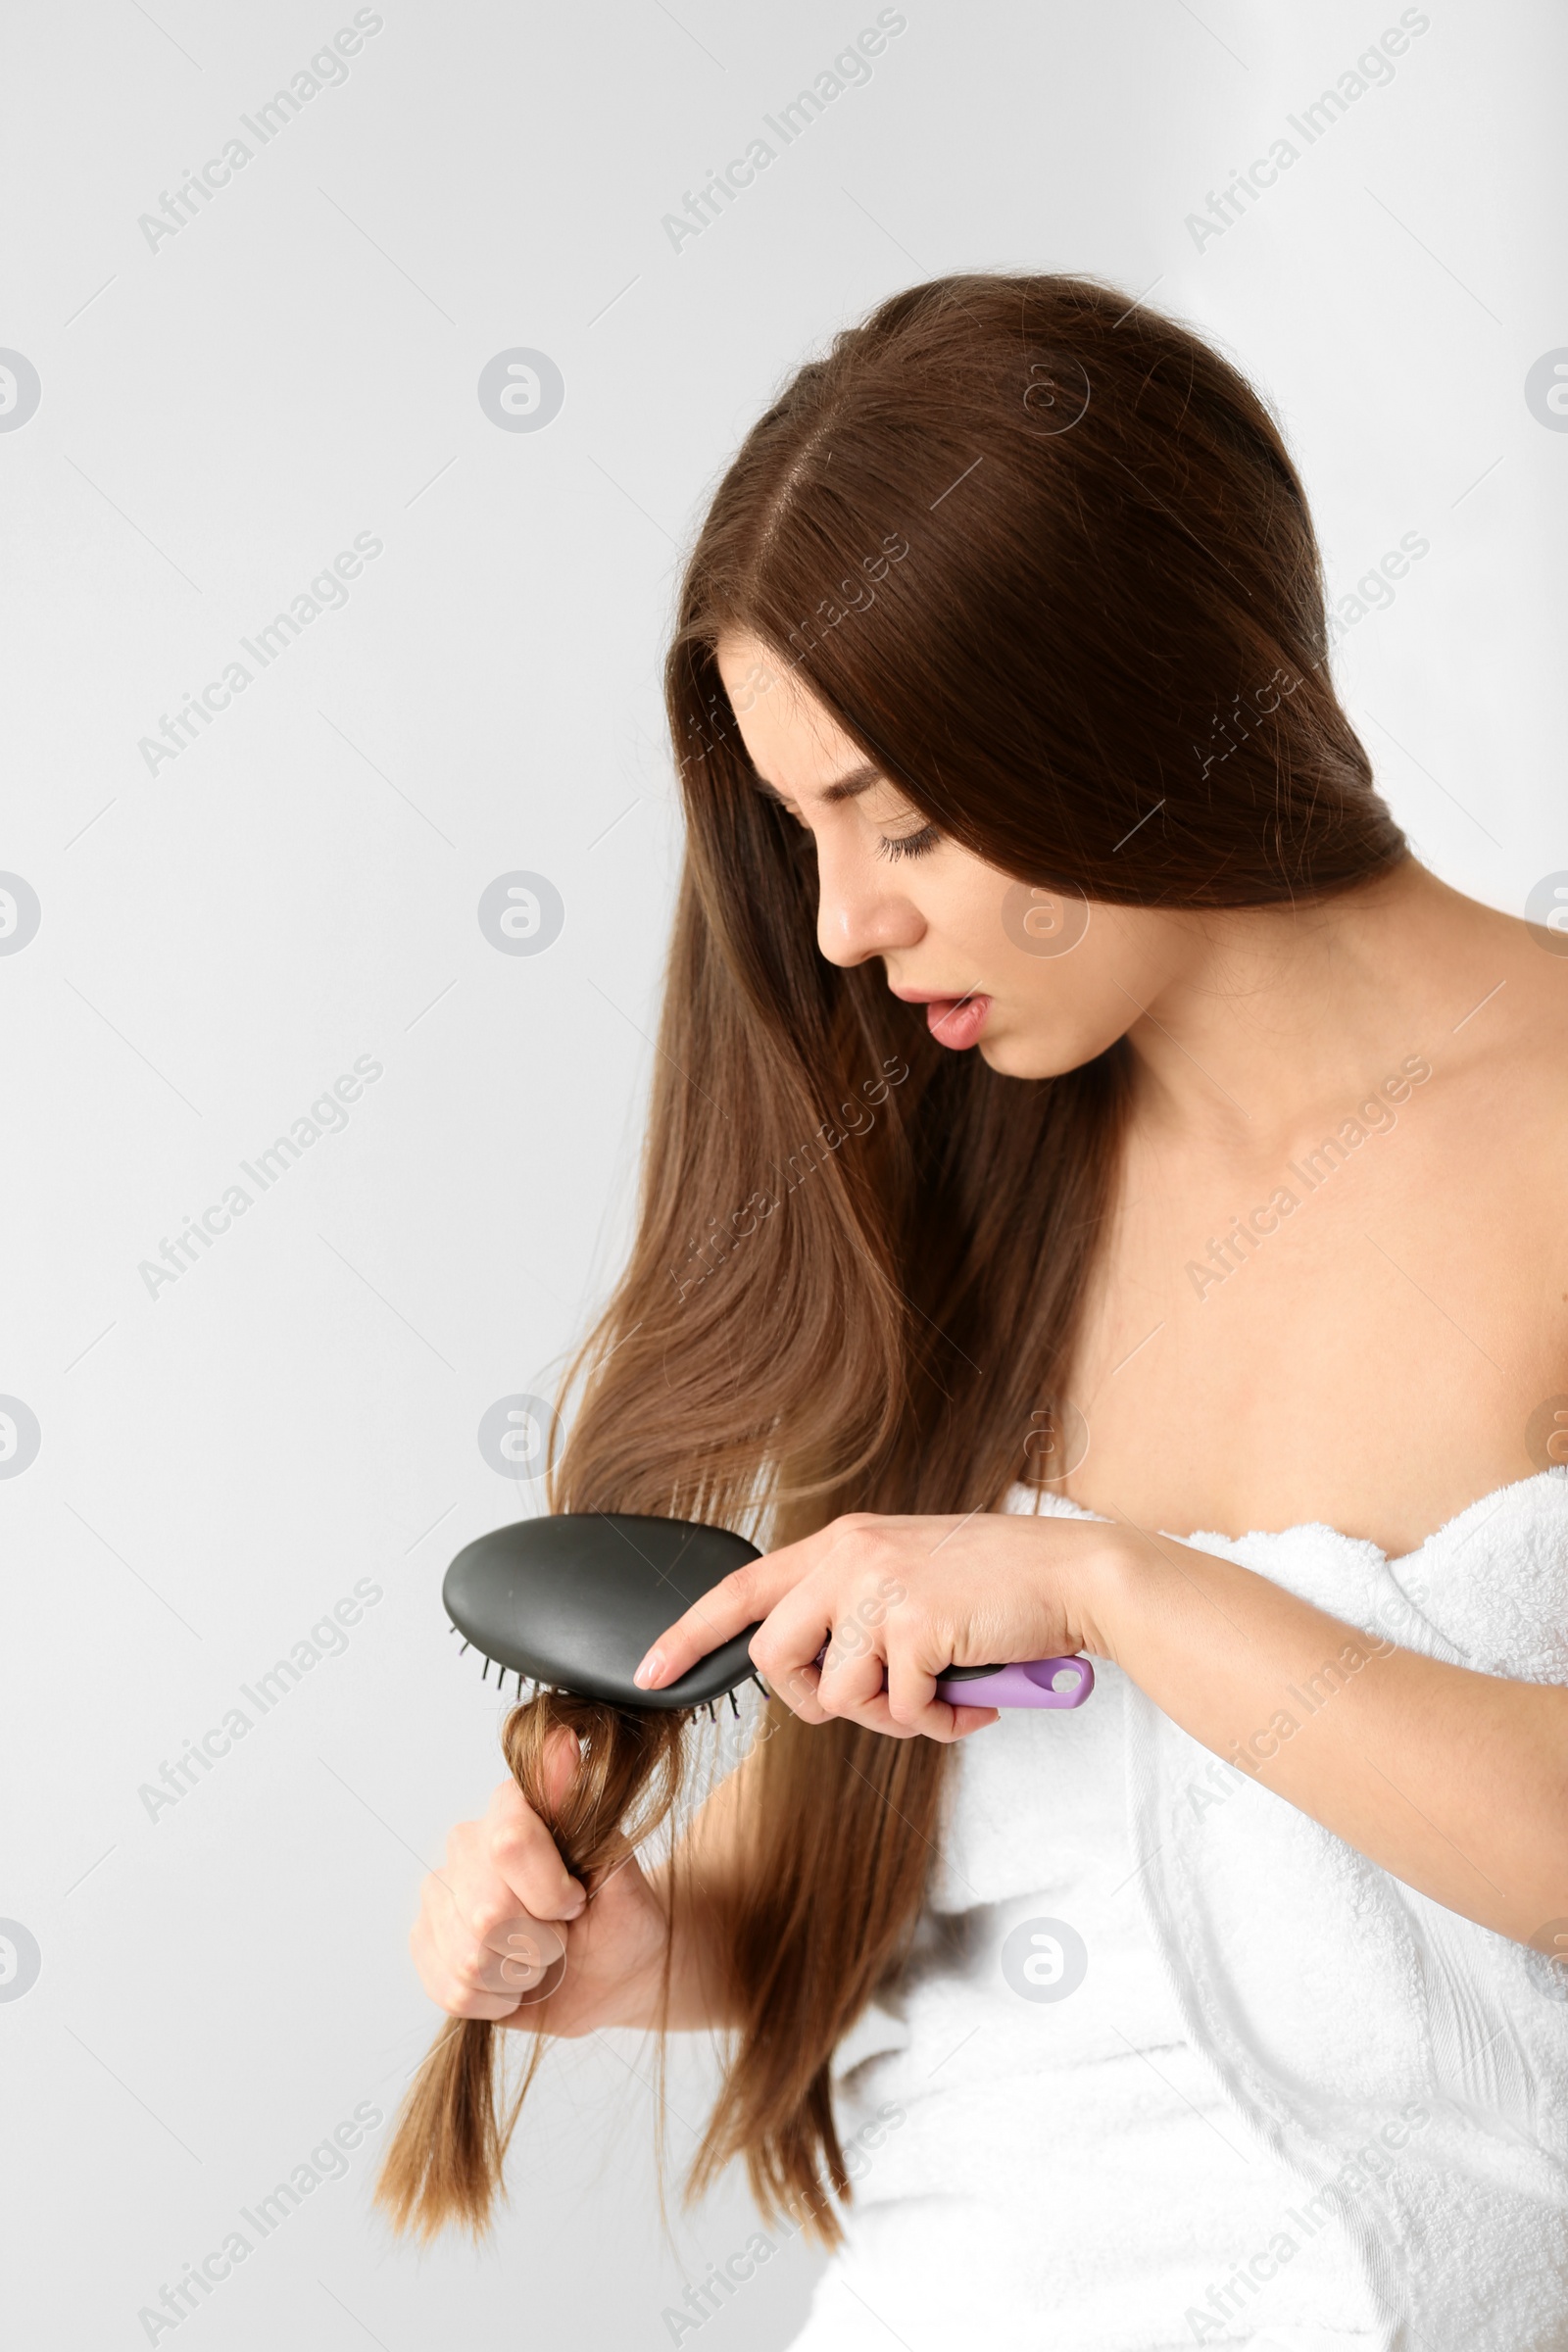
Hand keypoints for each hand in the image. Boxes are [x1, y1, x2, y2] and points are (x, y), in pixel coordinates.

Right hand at [410, 1729, 671, 2036]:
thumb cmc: (620, 1918)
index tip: (576, 1903)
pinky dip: (495, 2000)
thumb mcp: (621, 1869)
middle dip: (540, 1943)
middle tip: (562, 1936)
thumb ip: (586, 1811)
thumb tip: (561, 1740)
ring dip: (519, 1975)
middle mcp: (467, 1842)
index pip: (509, 1843)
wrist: (611, 1973)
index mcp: (512, 1807)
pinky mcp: (426, 1942)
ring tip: (539, 1959)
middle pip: (487, 1912)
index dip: (551, 1892)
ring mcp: (439, 1893)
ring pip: (468, 1959)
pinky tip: (513, 1982)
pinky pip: (449, 1989)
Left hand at [634, 1509, 1119, 1741]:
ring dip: (891, 1720)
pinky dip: (937, 1724)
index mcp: (842, 1543)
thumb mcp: (909, 1579)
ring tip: (940, 1699)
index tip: (648, 1671)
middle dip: (814, 1704)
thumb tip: (818, 1680)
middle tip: (877, 1705)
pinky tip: (973, 1698)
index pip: (740, 1588)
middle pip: (773, 1659)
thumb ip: (856, 1611)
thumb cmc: (998, 1588)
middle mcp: (850, 1557)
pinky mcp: (915, 1625)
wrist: (1075, 1576)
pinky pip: (899, 1711)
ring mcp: (880, 1588)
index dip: (688, 1634)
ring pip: (838, 1698)